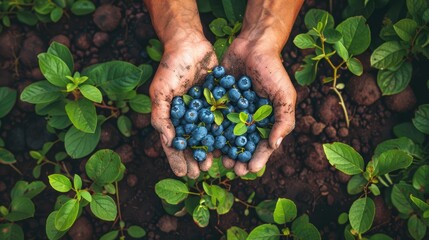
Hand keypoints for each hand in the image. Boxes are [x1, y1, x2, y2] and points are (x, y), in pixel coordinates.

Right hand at [149, 37, 217, 178]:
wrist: (189, 44)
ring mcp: (202, 110)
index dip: (178, 159)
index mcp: (171, 117)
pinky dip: (223, 133)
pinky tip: (228, 144)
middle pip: (191, 143)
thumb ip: (161, 116)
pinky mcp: (217, 101)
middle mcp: (187, 117)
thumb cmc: (170, 67)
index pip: (173, 143)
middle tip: (202, 171)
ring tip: (215, 163)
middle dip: (195, 158)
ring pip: (207, 135)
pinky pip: (221, 120)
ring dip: (210, 150)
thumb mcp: (160, 91)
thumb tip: (168, 141)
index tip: (184, 173)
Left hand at [222, 37, 296, 175]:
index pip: (263, 145)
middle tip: (232, 169)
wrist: (252, 45)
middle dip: (239, 158)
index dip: (258, 158)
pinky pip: (214, 119)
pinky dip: (210, 130)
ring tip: (219, 161)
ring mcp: (233, 111)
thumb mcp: (284, 95)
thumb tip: (275, 145)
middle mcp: (249, 119)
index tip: (250, 170)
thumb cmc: (272, 70)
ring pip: (227, 136)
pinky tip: (205, 140)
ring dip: (223, 150)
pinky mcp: (219, 102)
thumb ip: (283, 119)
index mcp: (266, 120)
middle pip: (243, 145)